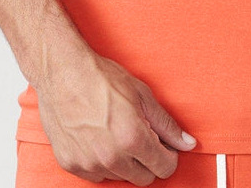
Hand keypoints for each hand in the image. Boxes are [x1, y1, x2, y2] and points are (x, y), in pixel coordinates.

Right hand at [36, 48, 197, 184]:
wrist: (63, 73)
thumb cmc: (101, 78)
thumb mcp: (142, 95)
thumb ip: (167, 124)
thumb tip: (188, 143)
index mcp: (133, 138)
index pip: (164, 168)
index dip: (168, 155)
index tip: (164, 145)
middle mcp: (112, 157)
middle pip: (144, 178)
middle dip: (148, 160)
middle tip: (141, 136)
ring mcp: (89, 164)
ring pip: (120, 177)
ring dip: (124, 161)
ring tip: (117, 133)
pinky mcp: (71, 164)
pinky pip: (96, 176)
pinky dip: (102, 163)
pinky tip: (100, 139)